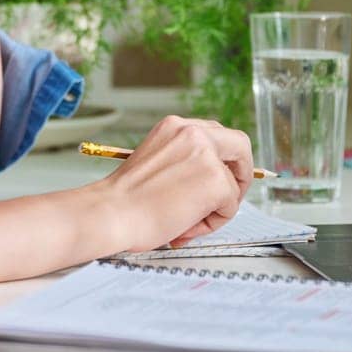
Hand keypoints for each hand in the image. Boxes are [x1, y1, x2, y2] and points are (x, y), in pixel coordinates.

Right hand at [93, 115, 253, 252]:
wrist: (110, 213)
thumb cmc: (125, 200)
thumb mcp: (157, 161)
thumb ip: (184, 161)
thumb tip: (210, 179)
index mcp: (175, 127)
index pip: (216, 135)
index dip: (223, 159)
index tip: (222, 177)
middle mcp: (193, 133)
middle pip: (239, 145)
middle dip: (241, 173)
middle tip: (228, 198)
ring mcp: (206, 155)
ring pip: (235, 182)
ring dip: (218, 206)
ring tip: (189, 220)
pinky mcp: (216, 180)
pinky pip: (230, 205)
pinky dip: (214, 221)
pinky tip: (186, 225)